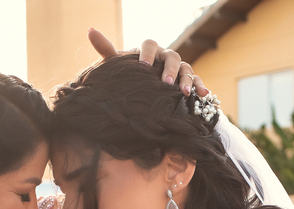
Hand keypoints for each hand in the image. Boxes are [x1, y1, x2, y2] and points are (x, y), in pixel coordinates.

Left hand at [87, 27, 208, 96]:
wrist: (147, 89)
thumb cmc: (133, 75)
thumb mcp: (120, 66)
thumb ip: (107, 50)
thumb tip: (90, 29)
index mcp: (150, 51)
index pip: (150, 44)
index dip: (148, 54)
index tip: (143, 67)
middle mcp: (166, 57)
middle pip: (172, 57)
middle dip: (169, 70)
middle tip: (165, 83)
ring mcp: (179, 68)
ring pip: (186, 68)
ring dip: (186, 79)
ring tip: (183, 92)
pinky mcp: (189, 81)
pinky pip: (197, 80)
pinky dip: (200, 86)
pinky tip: (203, 94)